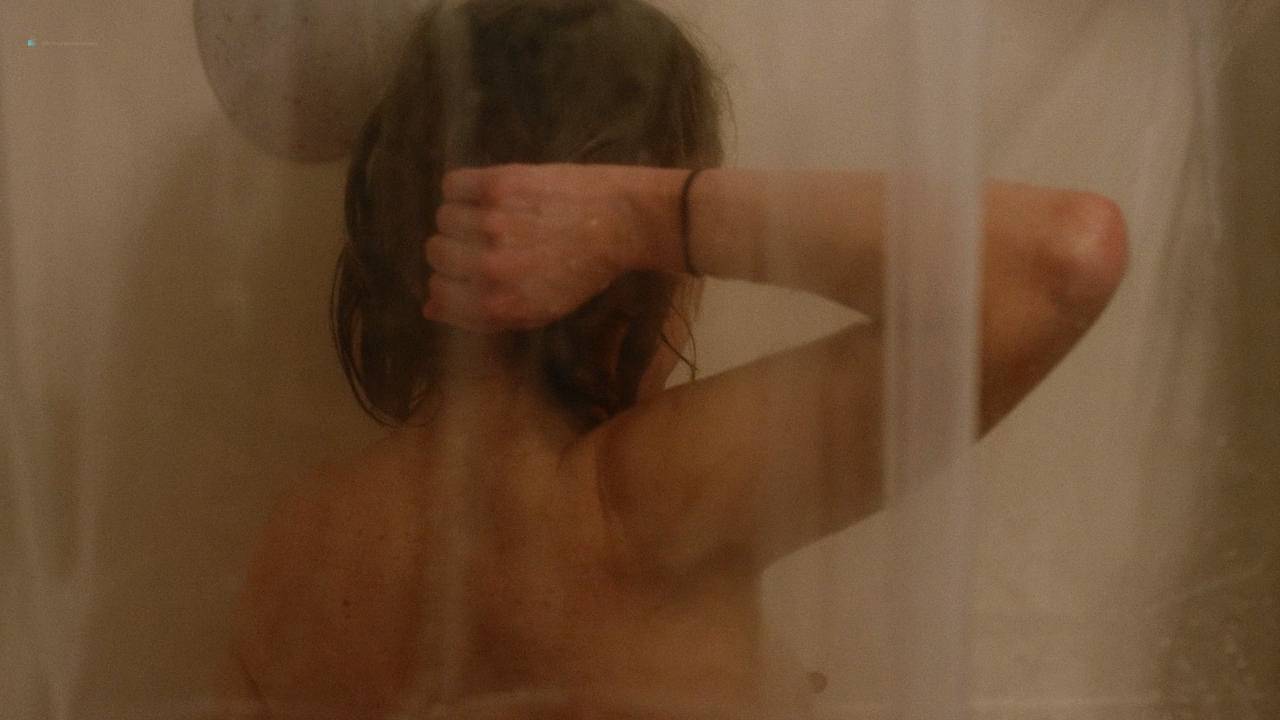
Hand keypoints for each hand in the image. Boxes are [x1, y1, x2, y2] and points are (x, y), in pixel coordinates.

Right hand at [422, 163, 644, 331]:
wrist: (623, 221)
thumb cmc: (584, 270)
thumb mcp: (541, 310)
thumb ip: (486, 315)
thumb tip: (430, 308)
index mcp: (500, 304)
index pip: (437, 293)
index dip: (451, 281)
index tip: (468, 270)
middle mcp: (490, 267)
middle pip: (435, 253)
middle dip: (456, 248)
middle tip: (486, 239)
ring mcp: (492, 224)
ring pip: (443, 218)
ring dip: (463, 215)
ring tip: (496, 214)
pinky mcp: (499, 185)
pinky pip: (452, 184)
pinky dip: (463, 187)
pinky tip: (489, 193)